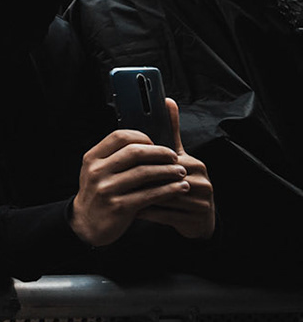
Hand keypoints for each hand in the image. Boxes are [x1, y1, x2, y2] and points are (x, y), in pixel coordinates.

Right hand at [69, 119, 191, 246]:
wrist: (87, 225)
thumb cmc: (99, 195)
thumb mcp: (97, 172)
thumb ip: (114, 158)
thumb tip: (147, 144)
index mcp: (92, 158)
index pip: (119, 137)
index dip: (141, 137)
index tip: (156, 144)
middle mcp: (97, 171)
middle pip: (134, 152)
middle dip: (159, 153)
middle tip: (175, 157)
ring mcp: (107, 189)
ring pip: (144, 173)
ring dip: (167, 171)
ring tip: (181, 172)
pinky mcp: (119, 207)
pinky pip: (149, 195)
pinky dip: (168, 190)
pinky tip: (179, 188)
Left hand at [135, 98, 215, 240]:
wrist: (197, 221)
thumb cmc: (179, 183)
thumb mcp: (176, 157)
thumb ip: (171, 131)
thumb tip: (167, 100)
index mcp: (193, 163)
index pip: (163, 160)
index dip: (143, 162)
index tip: (123, 162)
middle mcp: (202, 181)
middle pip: (163, 177)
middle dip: (141, 179)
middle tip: (119, 180)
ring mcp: (202, 202)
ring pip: (164, 196)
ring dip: (142, 197)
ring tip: (123, 195)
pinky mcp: (197, 220)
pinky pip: (167, 215)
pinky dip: (149, 212)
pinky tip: (133, 211)